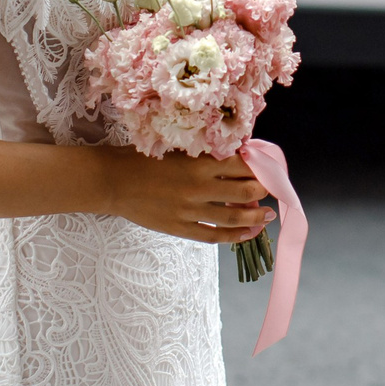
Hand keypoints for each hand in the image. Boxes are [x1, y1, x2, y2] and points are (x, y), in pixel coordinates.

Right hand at [97, 148, 267, 243]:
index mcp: (199, 163)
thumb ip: (205, 155)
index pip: (242, 165)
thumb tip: (237, 158)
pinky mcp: (179, 227)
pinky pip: (213, 235)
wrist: (113, 181)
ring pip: (233, 216)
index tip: (267, 168)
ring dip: (255, 216)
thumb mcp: (177, 149)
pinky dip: (234, 236)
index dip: (259, 167)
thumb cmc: (143, 160)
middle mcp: (198, 186)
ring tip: (268, 215)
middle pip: (244, 190)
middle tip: (271, 190)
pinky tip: (247, 233)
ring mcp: (189, 210)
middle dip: (263, 191)